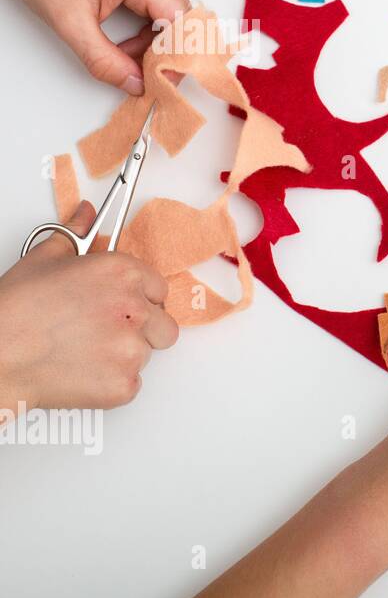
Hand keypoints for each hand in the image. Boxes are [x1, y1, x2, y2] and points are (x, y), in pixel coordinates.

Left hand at [0, 0, 187, 94]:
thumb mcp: (70, 23)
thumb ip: (105, 61)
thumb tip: (136, 85)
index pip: (184, 26)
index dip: (176, 58)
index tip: (157, 81)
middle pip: (183, 22)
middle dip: (162, 52)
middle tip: (133, 69)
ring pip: (176, 16)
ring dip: (156, 42)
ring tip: (122, 49)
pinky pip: (166, 5)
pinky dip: (151, 27)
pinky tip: (126, 34)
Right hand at [0, 200, 178, 411]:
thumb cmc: (15, 310)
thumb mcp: (44, 260)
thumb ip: (75, 234)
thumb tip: (86, 214)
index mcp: (123, 273)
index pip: (158, 288)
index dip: (139, 298)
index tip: (120, 305)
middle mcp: (135, 308)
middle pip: (162, 323)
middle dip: (139, 328)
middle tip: (100, 331)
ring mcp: (133, 348)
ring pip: (147, 353)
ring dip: (124, 354)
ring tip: (83, 350)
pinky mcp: (125, 383)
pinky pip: (132, 383)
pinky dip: (112, 382)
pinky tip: (82, 371)